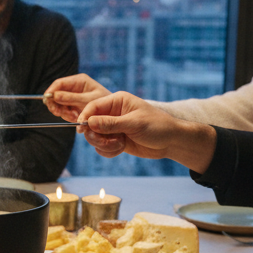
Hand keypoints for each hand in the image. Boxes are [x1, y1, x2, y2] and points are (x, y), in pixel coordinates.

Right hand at [45, 73, 110, 120]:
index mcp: (79, 81)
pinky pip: (65, 111)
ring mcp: (75, 98)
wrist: (117, 115)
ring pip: (59, 104)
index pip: (59, 83)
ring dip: (63, 112)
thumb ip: (71, 98)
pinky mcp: (75, 107)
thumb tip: (54, 95)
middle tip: (59, 113)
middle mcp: (75, 88)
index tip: (47, 101)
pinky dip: (68, 116)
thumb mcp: (89, 101)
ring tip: (74, 117)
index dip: (51, 91)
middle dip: (57, 104)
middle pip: (56, 94)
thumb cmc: (108, 104)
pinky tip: (76, 119)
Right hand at [78, 91, 216, 170]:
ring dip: (104, 145)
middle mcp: (113, 113)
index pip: (93, 106)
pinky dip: (108, 151)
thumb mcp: (134, 123)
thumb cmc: (157, 126)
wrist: (171, 142)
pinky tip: (121, 149)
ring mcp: (113, 127)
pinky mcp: (115, 140)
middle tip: (105, 141)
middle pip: (90, 123)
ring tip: (119, 145)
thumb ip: (111, 123)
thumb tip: (89, 122)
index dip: (84, 117)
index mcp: (118, 101)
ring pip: (94, 137)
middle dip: (95, 135)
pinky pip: (102, 147)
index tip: (82, 129)